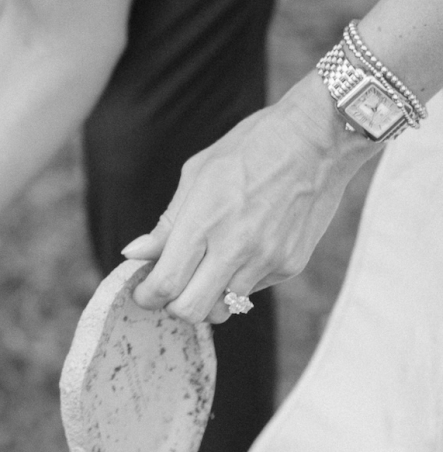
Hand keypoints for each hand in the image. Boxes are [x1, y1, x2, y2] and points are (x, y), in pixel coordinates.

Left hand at [121, 73, 365, 324]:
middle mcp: (236, 248)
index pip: (166, 284)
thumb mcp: (197, 173)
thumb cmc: (251, 147)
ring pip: (224, 308)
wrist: (317, 141)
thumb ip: (168, 222)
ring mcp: (267, 261)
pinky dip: (238, 280)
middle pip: (192, 310)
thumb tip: (133, 253)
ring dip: (208, 296)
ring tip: (207, 266)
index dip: (147, 296)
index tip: (142, 293)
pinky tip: (244, 248)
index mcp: (204, 221)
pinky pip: (253, 290)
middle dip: (173, 306)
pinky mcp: (291, 266)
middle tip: (169, 288)